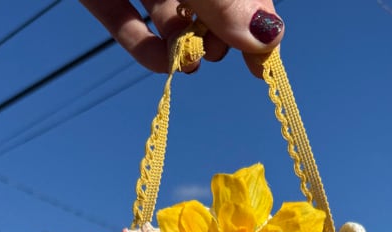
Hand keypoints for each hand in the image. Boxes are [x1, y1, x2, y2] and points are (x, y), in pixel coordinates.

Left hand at [78, 0, 283, 74]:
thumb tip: (267, 35)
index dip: (258, 22)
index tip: (262, 65)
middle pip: (209, 2)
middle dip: (218, 33)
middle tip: (214, 51)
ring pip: (169, 13)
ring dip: (184, 44)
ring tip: (189, 61)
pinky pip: (124, 20)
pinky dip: (143, 45)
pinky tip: (162, 63)